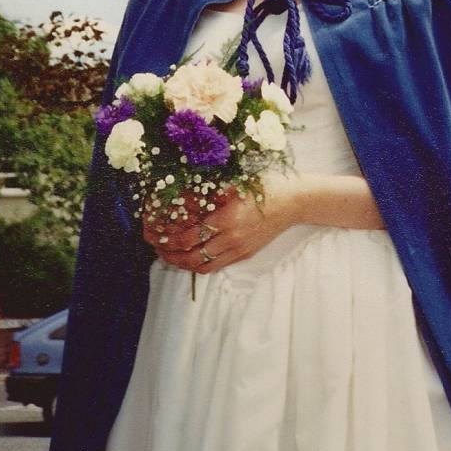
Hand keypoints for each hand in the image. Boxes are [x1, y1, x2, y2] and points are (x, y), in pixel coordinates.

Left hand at [142, 172, 299, 274]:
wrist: (293, 201)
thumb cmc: (265, 186)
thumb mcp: (234, 184)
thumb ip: (208, 193)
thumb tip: (180, 199)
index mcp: (226, 218)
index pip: (189, 236)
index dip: (169, 239)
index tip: (156, 235)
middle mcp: (231, 238)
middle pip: (192, 256)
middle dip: (171, 256)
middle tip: (157, 249)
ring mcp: (239, 249)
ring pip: (203, 266)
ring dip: (183, 264)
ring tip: (170, 257)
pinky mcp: (245, 254)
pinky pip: (216, 266)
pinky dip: (200, 264)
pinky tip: (191, 256)